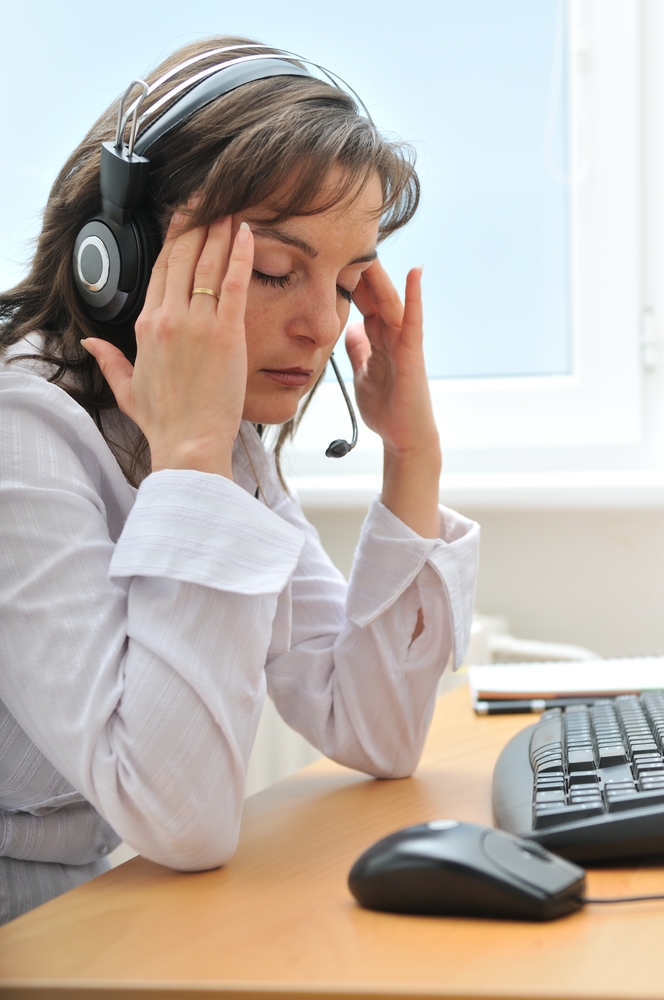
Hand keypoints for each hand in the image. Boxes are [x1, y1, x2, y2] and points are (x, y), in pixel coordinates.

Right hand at [81, 214, 253, 478]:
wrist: (188, 443)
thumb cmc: (163, 420)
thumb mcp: (126, 388)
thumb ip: (108, 359)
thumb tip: (88, 341)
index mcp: (146, 325)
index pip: (160, 268)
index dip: (174, 237)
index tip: (185, 216)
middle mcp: (168, 317)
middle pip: (182, 256)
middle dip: (197, 221)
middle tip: (210, 196)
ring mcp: (197, 324)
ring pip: (207, 263)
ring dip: (220, 230)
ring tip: (231, 205)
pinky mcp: (226, 335)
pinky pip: (233, 284)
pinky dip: (240, 255)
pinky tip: (247, 232)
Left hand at [346, 259, 438, 459]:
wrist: (403, 438)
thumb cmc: (386, 408)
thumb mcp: (363, 372)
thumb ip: (358, 348)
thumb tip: (348, 328)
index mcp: (377, 336)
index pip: (360, 299)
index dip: (346, 277)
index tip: (328, 253)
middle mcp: (392, 333)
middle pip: (374, 293)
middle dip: (360, 268)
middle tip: (343, 238)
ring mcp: (405, 342)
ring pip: (391, 300)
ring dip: (382, 274)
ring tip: (370, 247)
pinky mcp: (414, 354)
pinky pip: (414, 321)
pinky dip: (416, 297)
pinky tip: (415, 273)